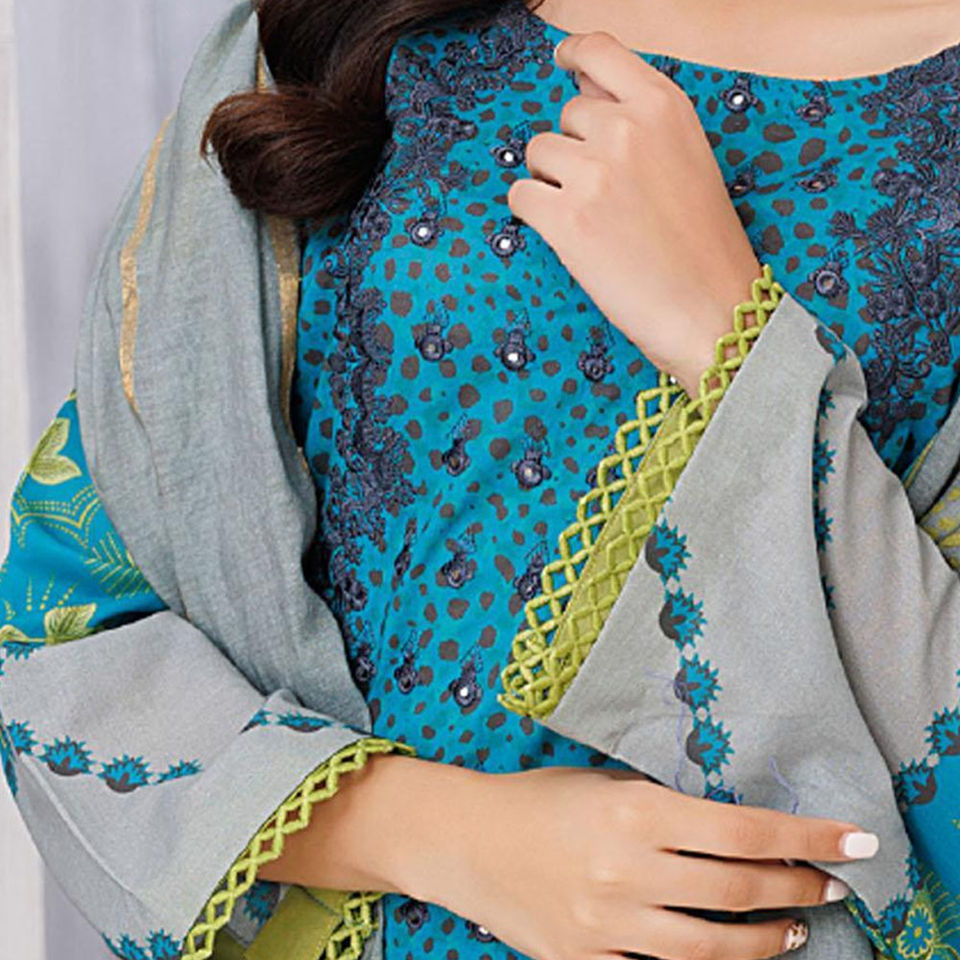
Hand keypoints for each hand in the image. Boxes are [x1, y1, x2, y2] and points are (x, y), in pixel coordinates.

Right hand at [399, 764, 877, 959]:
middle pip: (740, 888)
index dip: (808, 838)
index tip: (855, 843)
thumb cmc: (538, 799)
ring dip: (767, 936)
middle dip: (799, 885)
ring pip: (716, 945)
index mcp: (635, 813)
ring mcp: (611, 925)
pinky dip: (705, 956)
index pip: (744, 830)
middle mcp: (629, 871)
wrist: (467, 841)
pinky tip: (724, 946)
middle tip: (828, 883)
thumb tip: (735, 834)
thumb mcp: (607, 787)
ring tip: (794, 926)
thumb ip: (667, 812)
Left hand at [507, 31, 762, 396]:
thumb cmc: (703, 243)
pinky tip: (568, 235)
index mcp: (663, 106)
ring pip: (537, 155)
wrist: (711, 308)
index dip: (575, 55)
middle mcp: (626, 129)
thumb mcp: (687, 156)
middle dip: (575, 150)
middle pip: (565, 115)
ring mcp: (593, 173)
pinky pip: (520, 196)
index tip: (563, 63)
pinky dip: (533, 215)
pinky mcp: (565, 218)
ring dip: (552, 183)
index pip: (601, 51)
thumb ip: (639, 118)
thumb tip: (582, 85)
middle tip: (608, 196)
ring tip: (593, 219)